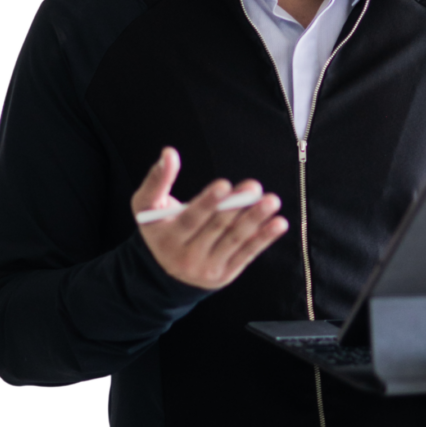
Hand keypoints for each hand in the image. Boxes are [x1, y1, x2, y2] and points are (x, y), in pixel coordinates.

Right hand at [131, 147, 288, 289]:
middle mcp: (186, 257)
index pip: (190, 219)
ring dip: (255, 220)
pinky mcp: (225, 274)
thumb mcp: (147, 206)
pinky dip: (264, 238)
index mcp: (167, 238)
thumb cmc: (159, 227)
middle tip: (254, 187)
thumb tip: (169, 153)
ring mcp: (207, 268)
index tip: (224, 184)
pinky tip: (278, 223)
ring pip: (235, 240)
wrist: (167, 271)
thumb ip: (157, 180)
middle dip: (237, 206)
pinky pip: (247, 254)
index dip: (208, 202)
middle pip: (216, 228)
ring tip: (271, 201)